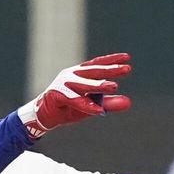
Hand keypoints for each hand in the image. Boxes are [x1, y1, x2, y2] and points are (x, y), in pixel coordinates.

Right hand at [17, 53, 131, 138]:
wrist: (45, 116)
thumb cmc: (68, 108)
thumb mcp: (92, 105)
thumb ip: (108, 103)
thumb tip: (128, 102)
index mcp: (79, 74)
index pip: (97, 64)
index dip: (112, 60)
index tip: (127, 57)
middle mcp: (71, 75)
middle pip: (93, 71)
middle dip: (110, 70)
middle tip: (127, 68)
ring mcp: (63, 84)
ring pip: (84, 84)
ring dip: (99, 85)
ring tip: (114, 86)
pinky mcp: (57, 96)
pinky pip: (74, 101)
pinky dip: (86, 105)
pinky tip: (99, 111)